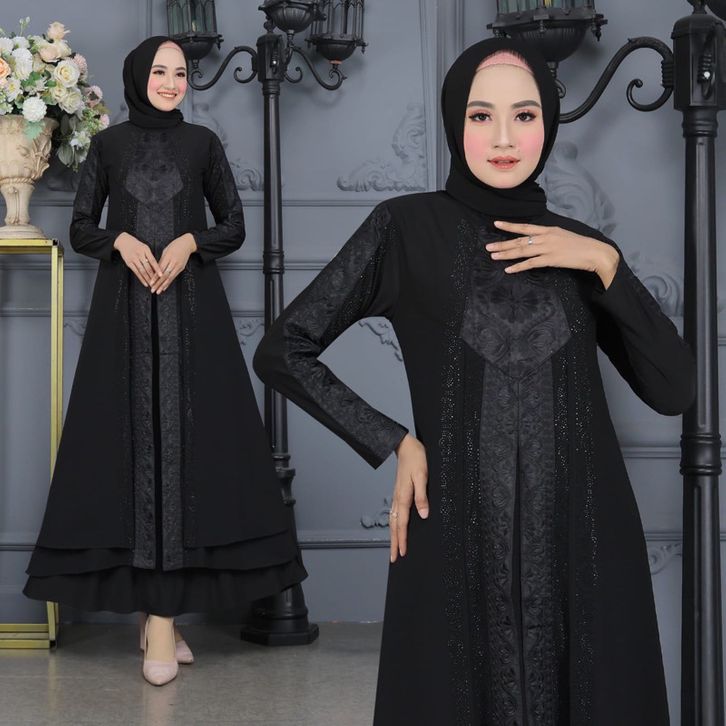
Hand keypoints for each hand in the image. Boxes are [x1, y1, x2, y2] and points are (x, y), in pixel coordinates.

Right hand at [113, 232, 163, 287]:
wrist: (124, 241)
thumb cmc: (137, 246)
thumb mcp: (145, 248)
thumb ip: (150, 256)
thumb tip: (158, 267)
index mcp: (145, 250)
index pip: (153, 261)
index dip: (157, 269)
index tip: (162, 275)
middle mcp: (139, 254)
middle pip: (147, 267)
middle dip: (153, 276)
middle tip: (158, 283)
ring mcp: (133, 259)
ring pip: (142, 271)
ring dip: (147, 279)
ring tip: (152, 285)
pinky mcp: (129, 263)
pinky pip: (136, 272)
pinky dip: (141, 278)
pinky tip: (145, 283)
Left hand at [151, 233, 196, 294]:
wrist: (187, 244)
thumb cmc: (175, 245)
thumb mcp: (166, 251)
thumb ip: (161, 260)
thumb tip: (156, 270)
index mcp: (168, 257)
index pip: (160, 269)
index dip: (155, 277)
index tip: (151, 282)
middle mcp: (174, 262)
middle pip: (165, 275)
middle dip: (158, 284)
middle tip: (153, 290)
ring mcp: (178, 266)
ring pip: (170, 278)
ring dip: (163, 285)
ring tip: (158, 291)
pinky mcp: (181, 268)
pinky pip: (174, 277)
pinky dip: (169, 283)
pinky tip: (165, 287)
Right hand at [389, 434, 428, 562]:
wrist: (406, 446)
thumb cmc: (417, 459)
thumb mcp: (422, 476)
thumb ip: (422, 496)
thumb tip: (423, 515)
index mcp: (403, 496)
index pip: (402, 523)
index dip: (402, 539)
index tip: (401, 553)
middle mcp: (398, 498)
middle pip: (394, 526)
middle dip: (394, 543)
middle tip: (393, 559)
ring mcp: (397, 496)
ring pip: (393, 520)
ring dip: (393, 536)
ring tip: (394, 548)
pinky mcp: (399, 492)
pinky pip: (395, 513)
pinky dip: (394, 525)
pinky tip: (397, 528)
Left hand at [489, 220, 620, 288]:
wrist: (594, 252)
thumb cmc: (580, 245)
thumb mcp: (563, 235)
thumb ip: (549, 236)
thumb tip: (536, 240)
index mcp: (548, 230)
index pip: (525, 227)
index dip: (510, 226)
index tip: (496, 224)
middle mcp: (545, 237)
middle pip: (519, 240)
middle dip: (502, 243)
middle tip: (488, 247)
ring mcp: (547, 248)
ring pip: (522, 251)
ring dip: (506, 254)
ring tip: (493, 256)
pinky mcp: (550, 260)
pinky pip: (530, 264)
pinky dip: (519, 267)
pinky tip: (509, 270)